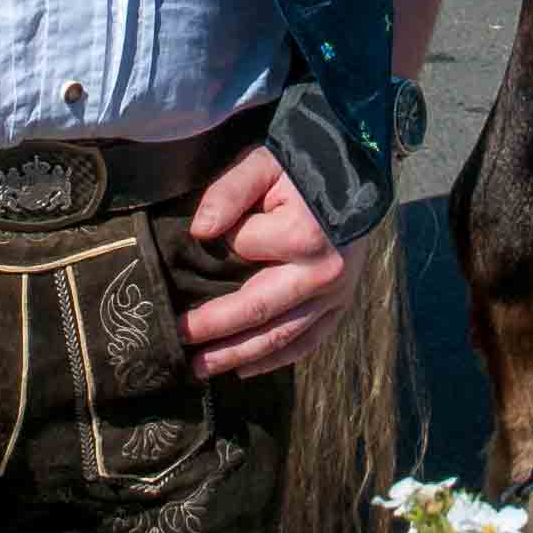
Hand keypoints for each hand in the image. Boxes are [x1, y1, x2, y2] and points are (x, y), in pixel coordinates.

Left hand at [179, 145, 368, 378]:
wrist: (358, 170)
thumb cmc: (304, 165)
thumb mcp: (265, 162)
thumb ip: (229, 191)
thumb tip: (199, 231)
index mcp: (303, 236)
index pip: (243, 248)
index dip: (218, 242)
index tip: (202, 236)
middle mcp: (323, 273)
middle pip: (258, 312)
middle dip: (213, 332)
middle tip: (174, 344)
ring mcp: (336, 294)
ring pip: (282, 336)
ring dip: (239, 356)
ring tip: (200, 369)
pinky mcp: (342, 304)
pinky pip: (309, 340)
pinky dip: (277, 358)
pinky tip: (245, 369)